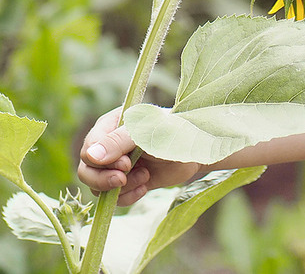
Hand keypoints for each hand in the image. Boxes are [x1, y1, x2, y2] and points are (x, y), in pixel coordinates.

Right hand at [78, 108, 201, 205]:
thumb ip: (119, 142)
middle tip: (124, 179)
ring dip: (120, 188)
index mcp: (112, 125)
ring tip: (144, 177)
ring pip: (97, 187)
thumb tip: (90, 156)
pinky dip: (127, 197)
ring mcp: (119, 164)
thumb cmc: (175, 131)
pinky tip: (145, 187)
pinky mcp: (129, 181)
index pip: (88, 149)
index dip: (101, 161)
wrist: (199, 151)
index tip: (126, 163)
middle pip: (86, 170)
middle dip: (104, 179)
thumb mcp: (147, 134)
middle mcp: (110, 145)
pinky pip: (114, 198)